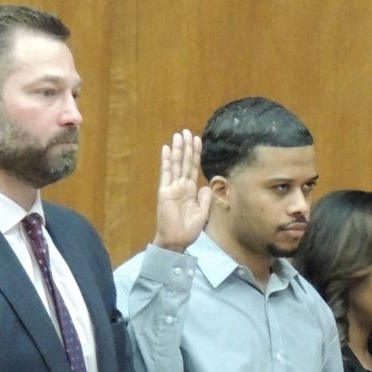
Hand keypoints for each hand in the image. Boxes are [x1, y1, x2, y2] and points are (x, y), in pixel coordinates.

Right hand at [152, 129, 210, 252]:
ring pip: (176, 164)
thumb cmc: (188, 230)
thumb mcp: (202, 213)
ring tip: (179, 134)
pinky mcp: (165, 191)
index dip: (196, 154)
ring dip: (178, 149)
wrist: (176, 240)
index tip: (198, 140)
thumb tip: (206, 186)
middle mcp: (181, 186)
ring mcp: (172, 187)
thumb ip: (205, 199)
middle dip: (187, 147)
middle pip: (185, 162)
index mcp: (190, 191)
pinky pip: (166, 173)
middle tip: (187, 131)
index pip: (193, 168)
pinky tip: (167, 149)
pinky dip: (167, 161)